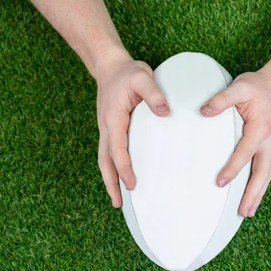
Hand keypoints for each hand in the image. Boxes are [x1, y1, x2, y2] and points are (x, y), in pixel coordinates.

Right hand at [95, 49, 169, 207]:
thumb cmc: (127, 73)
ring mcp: (107, 129)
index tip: (131, 184)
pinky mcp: (111, 129)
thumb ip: (154, 94)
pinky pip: (110, 153)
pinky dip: (114, 168)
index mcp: (113, 118)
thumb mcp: (142, 77)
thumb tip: (165, 112)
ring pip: (105, 159)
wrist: (110, 66)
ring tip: (118, 200)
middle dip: (111, 183)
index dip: (124, 168)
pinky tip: (122, 178)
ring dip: (110, 179)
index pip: (117, 149)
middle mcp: (106, 127)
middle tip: (119, 204)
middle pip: (105, 161)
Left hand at [200, 68, 270, 216]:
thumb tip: (204, 111)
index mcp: (261, 129)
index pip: (245, 152)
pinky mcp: (268, 148)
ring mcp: (270, 146)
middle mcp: (269, 142)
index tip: (220, 182)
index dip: (233, 167)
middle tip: (242, 212)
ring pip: (266, 175)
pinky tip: (251, 197)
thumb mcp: (240, 86)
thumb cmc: (257, 87)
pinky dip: (259, 186)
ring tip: (247, 213)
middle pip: (263, 173)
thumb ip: (222, 99)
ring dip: (258, 195)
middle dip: (253, 193)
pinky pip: (265, 170)